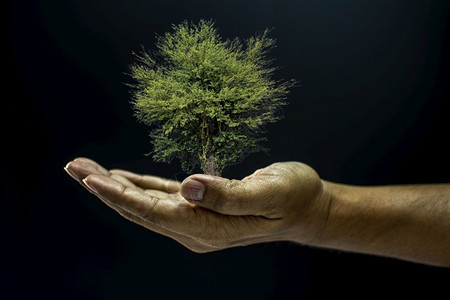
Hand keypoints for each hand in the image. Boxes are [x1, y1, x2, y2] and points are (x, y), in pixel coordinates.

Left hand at [64, 158, 328, 251]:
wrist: (306, 209)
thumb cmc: (293, 197)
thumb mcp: (267, 192)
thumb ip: (227, 195)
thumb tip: (188, 186)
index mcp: (208, 228)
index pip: (154, 212)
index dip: (121, 196)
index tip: (90, 177)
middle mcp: (195, 228)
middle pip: (140, 209)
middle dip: (105, 188)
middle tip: (74, 166)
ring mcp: (195, 220)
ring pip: (146, 203)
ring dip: (116, 186)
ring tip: (86, 169)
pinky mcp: (199, 208)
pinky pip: (161, 197)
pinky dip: (138, 187)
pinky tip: (121, 178)